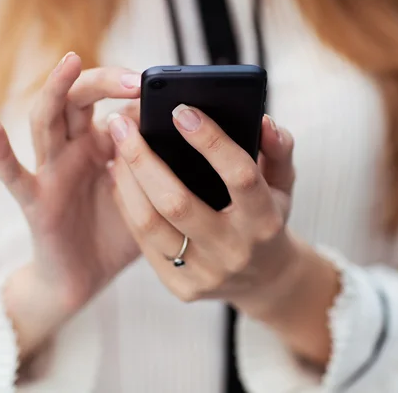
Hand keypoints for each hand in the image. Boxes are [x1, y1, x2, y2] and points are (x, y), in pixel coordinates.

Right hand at [0, 53, 141, 357]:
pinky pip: (13, 173)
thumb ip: (157, 166)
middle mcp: (74, 149)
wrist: (85, 277)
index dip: (133, 92)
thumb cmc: (116, 233)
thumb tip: (181, 132)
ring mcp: (51, 170)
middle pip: (78, 100)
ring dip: (56, 89)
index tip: (163, 86)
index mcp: (102, 145)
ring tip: (70, 61)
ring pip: (46, 121)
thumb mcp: (145, 194)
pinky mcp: (34, 199)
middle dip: (102, 82)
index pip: (113, 103)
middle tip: (134, 79)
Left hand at [108, 104, 338, 364]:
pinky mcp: (181, 287)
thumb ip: (278, 149)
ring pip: (150, 223)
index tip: (181, 110)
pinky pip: (143, 241)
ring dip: (126, 179)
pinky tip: (119, 176)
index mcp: (265, 221)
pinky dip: (127, 203)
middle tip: (121, 121)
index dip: (210, 141)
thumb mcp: (283, 184)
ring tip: (114, 145)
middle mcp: (235, 251)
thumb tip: (263, 120)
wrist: (264, 279)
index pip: (239, 176)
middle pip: (177, 202)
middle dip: (143, 158)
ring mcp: (205, 274)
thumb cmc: (268, 219)